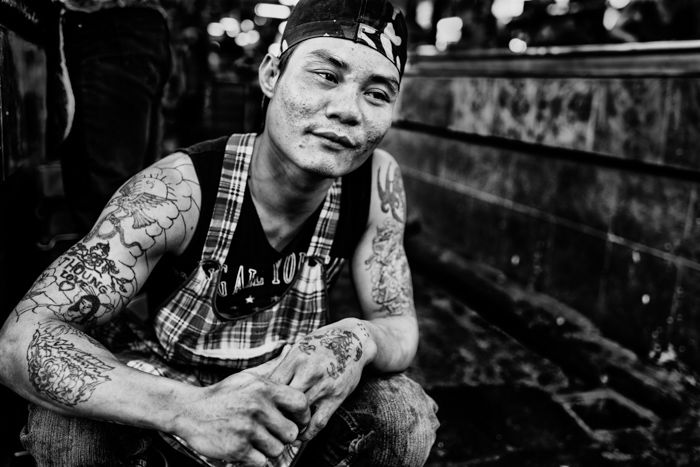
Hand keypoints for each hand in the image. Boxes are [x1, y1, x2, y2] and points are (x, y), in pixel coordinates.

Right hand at [172, 371, 309, 464]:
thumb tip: (288, 354)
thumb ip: (270, 374)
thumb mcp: (247, 377)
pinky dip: (257, 460)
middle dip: (284, 437)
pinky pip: (262, 462)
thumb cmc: (222, 395)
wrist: (189, 410)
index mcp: (263, 389)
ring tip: (257, 441)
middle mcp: (258, 407)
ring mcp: (247, 428)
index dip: (304, 416)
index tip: (298, 421)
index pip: (300, 403)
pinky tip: (248, 449)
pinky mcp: (237, 448)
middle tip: (274, 434)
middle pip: (292, 432)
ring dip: (269, 449)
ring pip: (278, 449)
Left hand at [255, 318, 376, 441]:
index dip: (265, 399)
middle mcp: (308, 371)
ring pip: (299, 414)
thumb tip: (262, 383)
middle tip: (269, 422)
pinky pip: (318, 422)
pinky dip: (307, 433)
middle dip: (275, 414)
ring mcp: (323, 385)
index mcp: (296, 358)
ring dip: (290, 424)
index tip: (261, 407)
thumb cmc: (321, 343)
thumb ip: (283, 364)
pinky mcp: (336, 396)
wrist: (353, 340)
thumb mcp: (299, 346)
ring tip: (282, 430)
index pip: (272, 385)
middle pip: (283, 401)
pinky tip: (301, 435)